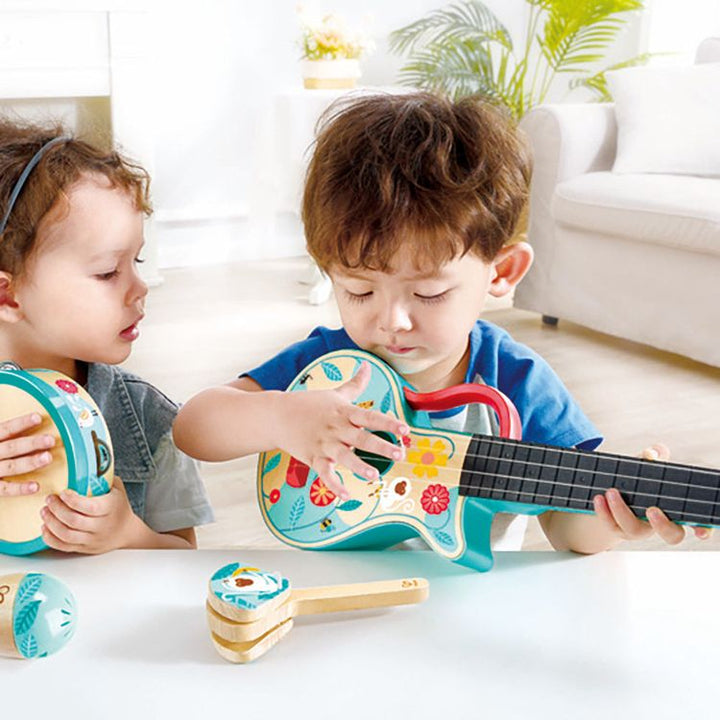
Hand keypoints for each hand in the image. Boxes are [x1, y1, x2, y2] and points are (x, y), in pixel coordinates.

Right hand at [0, 413, 54, 495]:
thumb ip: (1, 432)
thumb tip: (20, 414)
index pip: (5, 429)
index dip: (21, 423)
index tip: (37, 417)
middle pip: (12, 447)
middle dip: (32, 443)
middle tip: (50, 440)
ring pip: (11, 466)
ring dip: (30, 462)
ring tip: (48, 458)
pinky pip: (4, 489)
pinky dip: (20, 488)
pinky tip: (35, 486)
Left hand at [41, 476, 139, 553]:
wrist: (127, 532)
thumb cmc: (119, 506)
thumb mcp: (117, 489)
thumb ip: (103, 478)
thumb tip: (87, 461)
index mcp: (109, 509)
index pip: (88, 506)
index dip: (72, 500)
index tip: (63, 492)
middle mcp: (101, 526)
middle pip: (73, 521)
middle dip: (57, 509)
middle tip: (49, 499)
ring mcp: (92, 539)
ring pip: (66, 535)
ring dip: (51, 522)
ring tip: (44, 511)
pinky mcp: (84, 548)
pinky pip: (63, 546)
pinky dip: (50, 538)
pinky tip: (45, 527)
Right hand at [277, 362, 408, 499]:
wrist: (277, 415)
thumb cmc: (309, 403)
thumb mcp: (335, 393)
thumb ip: (355, 384)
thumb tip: (367, 365)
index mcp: (344, 412)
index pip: (370, 417)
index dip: (387, 423)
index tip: (404, 429)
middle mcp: (336, 428)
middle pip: (361, 438)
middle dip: (380, 446)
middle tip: (399, 454)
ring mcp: (323, 444)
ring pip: (343, 457)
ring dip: (359, 466)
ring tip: (374, 476)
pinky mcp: (312, 458)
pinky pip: (325, 473)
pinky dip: (334, 485)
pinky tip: (346, 495)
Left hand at [592, 443, 712, 544]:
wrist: (610, 490)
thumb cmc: (637, 479)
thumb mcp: (645, 466)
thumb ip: (653, 458)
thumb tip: (652, 454)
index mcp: (674, 509)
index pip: (696, 523)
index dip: (703, 528)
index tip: (700, 531)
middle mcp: (660, 523)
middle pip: (671, 535)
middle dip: (663, 526)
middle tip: (651, 509)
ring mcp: (638, 529)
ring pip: (634, 529)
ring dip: (622, 511)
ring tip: (611, 492)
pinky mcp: (617, 528)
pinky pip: (611, 525)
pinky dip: (604, 511)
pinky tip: (598, 498)